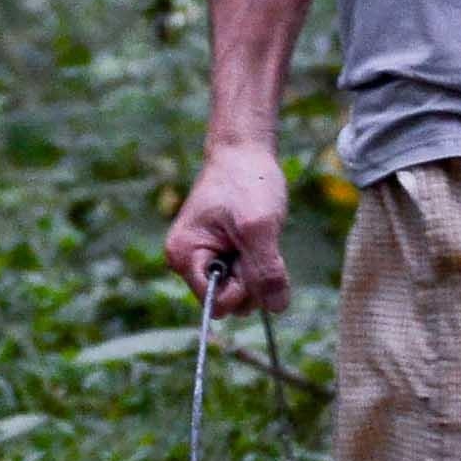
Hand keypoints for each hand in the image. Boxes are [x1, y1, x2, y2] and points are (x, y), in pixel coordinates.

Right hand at [166, 141, 293, 314]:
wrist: (244, 153)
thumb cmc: (246, 182)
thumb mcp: (260, 226)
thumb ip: (266, 269)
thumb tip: (276, 308)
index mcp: (183, 256)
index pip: (217, 304)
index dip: (241, 289)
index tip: (250, 256)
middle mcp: (188, 263)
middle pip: (230, 303)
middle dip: (251, 279)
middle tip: (255, 241)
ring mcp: (206, 260)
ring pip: (241, 294)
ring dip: (257, 271)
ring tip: (256, 236)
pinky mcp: (223, 257)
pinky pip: (246, 278)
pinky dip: (258, 263)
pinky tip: (256, 239)